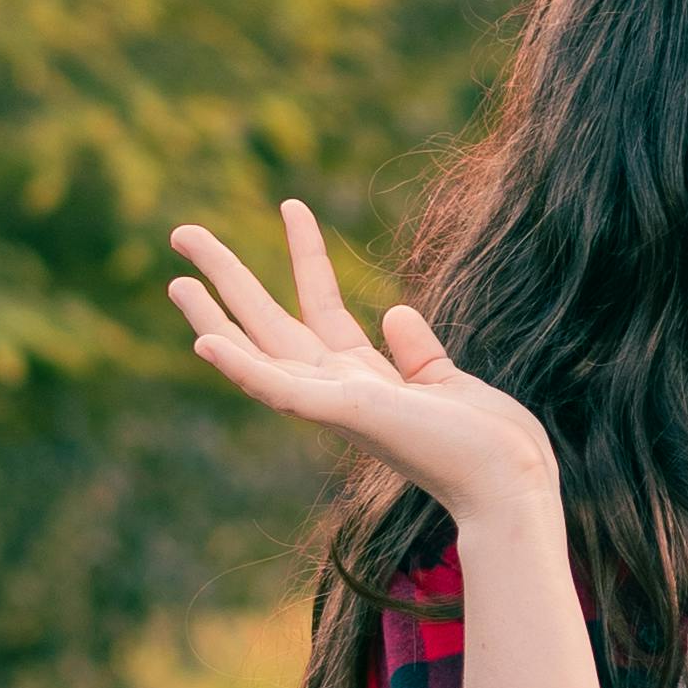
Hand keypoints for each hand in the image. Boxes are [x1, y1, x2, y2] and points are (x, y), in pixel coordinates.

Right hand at [167, 197, 559, 522]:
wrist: (510, 481)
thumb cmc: (487, 445)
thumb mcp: (447, 383)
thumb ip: (418, 351)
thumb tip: (393, 310)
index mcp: (365, 383)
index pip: (321, 309)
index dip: (307, 255)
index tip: (293, 205)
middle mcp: (340, 392)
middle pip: (270, 324)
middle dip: (228, 278)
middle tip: (182, 234)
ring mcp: (336, 404)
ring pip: (260, 353)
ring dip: (214, 318)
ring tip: (177, 278)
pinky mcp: (342, 413)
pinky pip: (279, 390)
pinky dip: (241, 367)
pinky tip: (203, 340)